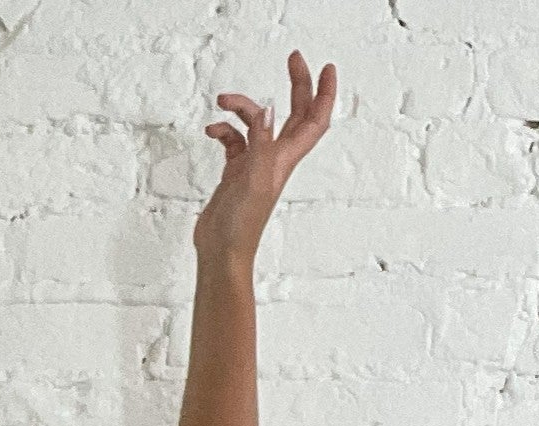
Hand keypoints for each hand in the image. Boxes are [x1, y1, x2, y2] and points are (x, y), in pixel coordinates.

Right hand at [194, 49, 336, 265]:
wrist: (221, 252)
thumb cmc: (242, 226)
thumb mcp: (254, 178)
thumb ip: (260, 141)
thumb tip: (266, 108)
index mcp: (286, 159)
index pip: (315, 120)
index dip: (324, 93)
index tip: (326, 67)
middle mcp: (274, 159)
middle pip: (294, 113)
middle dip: (296, 85)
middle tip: (292, 59)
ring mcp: (255, 165)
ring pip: (257, 123)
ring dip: (243, 107)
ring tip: (224, 101)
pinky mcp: (236, 173)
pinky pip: (234, 141)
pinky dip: (224, 130)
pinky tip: (212, 130)